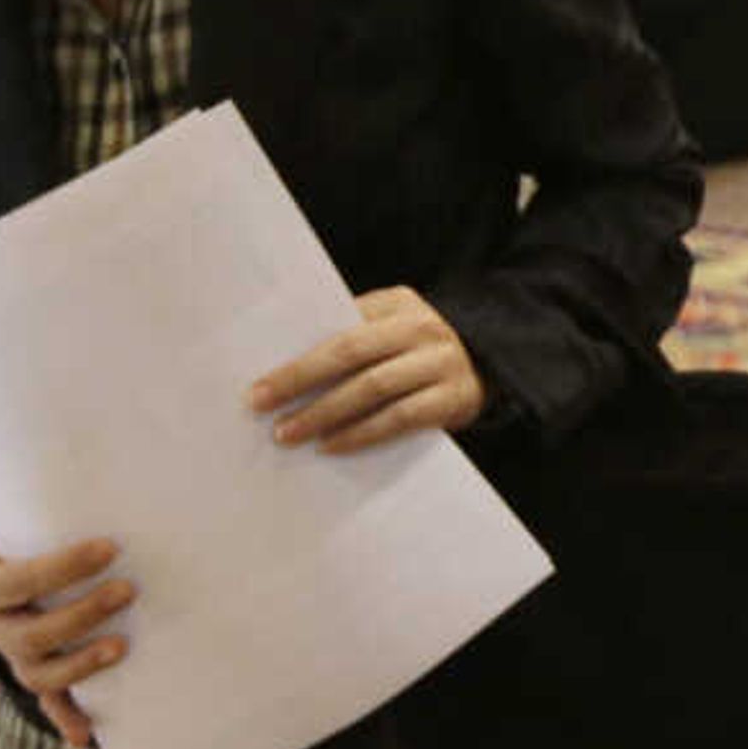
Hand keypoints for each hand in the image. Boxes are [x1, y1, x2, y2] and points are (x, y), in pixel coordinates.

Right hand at [0, 532, 133, 748]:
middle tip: (128, 590)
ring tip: (123, 647)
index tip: (108, 547)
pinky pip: (49, 702)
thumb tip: (109, 499)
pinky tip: (86, 736)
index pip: (13, 582)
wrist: (6, 553)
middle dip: (81, 615)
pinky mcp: (33, 672)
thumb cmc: (24, 527)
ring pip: (39, 674)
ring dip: (81, 665)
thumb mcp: (20, 514)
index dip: (59, 568)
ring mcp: (7, 655)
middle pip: (28, 635)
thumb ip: (46, 512)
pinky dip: (67, 719)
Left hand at [247, 286, 484, 451]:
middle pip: (350, 351)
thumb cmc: (418, 353)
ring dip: (324, 412)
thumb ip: (353, 337)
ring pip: (372, 387)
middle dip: (300, 378)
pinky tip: (331, 445)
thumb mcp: (392, 331)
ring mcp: (440, 363)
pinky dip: (361, 433)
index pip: (339, 322)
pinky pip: (399, 418)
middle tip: (261, 404)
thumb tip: (285, 370)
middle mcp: (421, 327)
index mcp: (398, 303)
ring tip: (289, 433)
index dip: (297, 351)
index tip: (258, 378)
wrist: (489, 370)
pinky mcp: (452, 399)